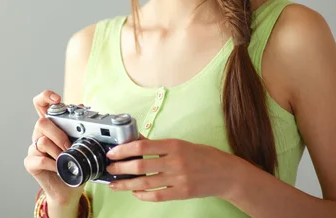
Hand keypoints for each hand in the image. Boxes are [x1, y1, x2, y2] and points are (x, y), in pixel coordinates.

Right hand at [23, 90, 85, 204]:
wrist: (69, 188)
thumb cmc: (75, 163)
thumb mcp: (81, 142)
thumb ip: (79, 125)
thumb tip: (83, 107)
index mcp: (51, 125)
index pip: (40, 103)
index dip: (46, 97)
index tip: (57, 99)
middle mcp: (40, 134)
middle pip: (41, 122)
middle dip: (58, 134)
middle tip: (68, 146)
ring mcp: (34, 148)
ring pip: (42, 141)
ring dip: (57, 152)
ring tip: (66, 160)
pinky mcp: (30, 163)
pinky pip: (39, 159)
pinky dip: (53, 164)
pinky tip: (60, 168)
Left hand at [105, 135, 240, 201]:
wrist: (226, 173)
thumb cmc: (203, 156)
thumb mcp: (181, 144)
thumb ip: (158, 145)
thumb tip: (136, 140)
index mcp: (173, 145)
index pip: (142, 146)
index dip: (124, 150)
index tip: (112, 152)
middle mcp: (175, 161)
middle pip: (140, 165)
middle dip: (121, 168)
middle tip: (109, 169)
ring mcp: (179, 178)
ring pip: (145, 183)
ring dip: (127, 184)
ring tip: (115, 184)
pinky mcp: (182, 193)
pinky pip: (158, 195)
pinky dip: (143, 195)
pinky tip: (135, 193)